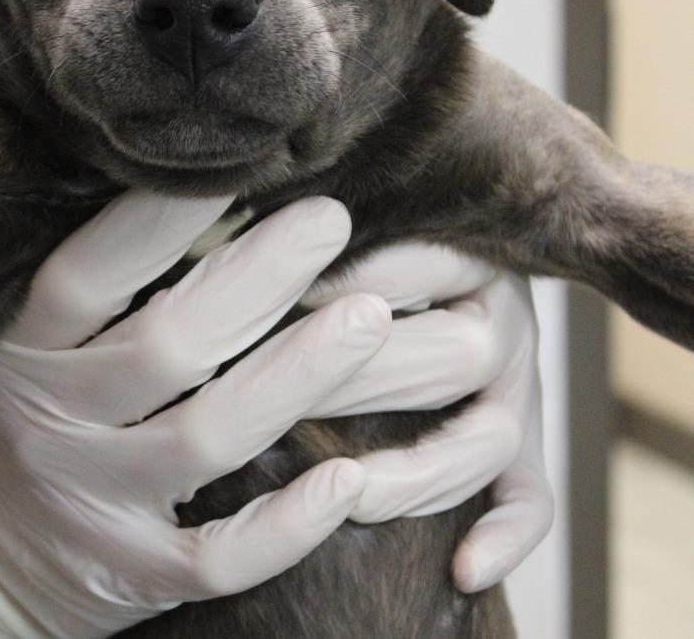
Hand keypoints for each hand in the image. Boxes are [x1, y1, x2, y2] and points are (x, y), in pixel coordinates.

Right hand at [0, 192, 391, 637]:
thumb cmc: (13, 412)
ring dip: (296, 376)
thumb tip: (182, 184)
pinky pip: (216, 560)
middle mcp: (48, 424)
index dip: (161, 220)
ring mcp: (89, 505)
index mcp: (17, 349)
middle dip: (259, 277)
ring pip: (204, 441)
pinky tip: (348, 478)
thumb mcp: (16, 341)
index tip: (239, 162)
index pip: (88, 274)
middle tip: (330, 219)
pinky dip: (286, 526)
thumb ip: (83, 282)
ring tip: (369, 317)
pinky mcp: (129, 575)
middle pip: (166, 345)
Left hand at [303, 243, 551, 591]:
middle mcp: (503, 319)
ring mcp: (520, 390)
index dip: (345, 285)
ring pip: (490, 441)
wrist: (453, 275)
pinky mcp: (525, 447)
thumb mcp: (367, 231)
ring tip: (349, 492)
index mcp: (463, 252)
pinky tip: (462, 570)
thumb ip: (329, 242)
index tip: (278, 300)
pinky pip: (533, 500)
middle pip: (454, 358)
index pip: (414, 268)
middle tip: (279, 403)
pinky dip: (505, 537)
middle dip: (361, 384)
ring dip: (417, 472)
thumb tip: (268, 246)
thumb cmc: (369, 252)